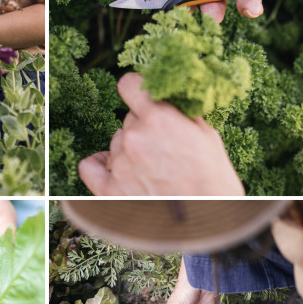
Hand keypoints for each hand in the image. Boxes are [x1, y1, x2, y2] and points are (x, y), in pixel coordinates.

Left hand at [78, 73, 244, 195]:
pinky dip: (99, 165)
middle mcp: (134, 138)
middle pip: (128, 120)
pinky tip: (110, 167)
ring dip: (129, 151)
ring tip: (153, 170)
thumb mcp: (205, 133)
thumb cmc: (213, 179)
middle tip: (163, 148)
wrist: (210, 219)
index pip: (129, 84)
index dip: (138, 89)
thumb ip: (178, 113)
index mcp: (158, 118)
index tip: (143, 97)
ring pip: (115, 144)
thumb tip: (164, 99)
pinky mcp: (109, 190)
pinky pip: (90, 168)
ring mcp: (119, 165)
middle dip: (143, 129)